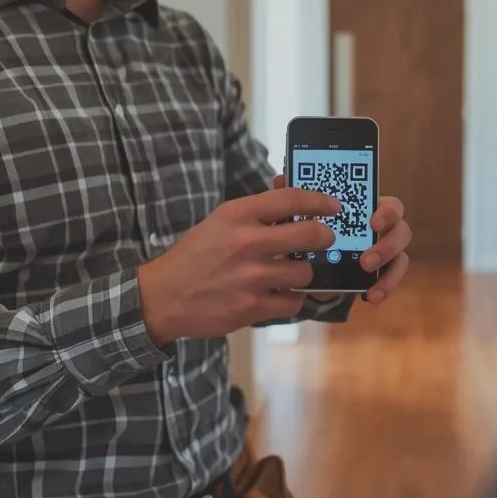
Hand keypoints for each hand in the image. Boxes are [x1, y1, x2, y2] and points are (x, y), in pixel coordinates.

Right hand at [137, 186, 339, 343]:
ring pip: (305, 273)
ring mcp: (250, 277)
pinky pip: (293, 302)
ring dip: (303, 273)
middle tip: (324, 240)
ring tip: (290, 273)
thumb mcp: (220, 222)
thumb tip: (289, 189)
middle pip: (310, 236)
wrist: (162, 296)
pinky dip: (290, 298)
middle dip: (325, 238)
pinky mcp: (251, 307)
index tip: (334, 206)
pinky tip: (278, 293)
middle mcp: (246, 243)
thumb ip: (256, 210)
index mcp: (237, 215)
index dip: (320, 201)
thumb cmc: (195, 256)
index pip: (290, 199)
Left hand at [270, 177, 411, 305]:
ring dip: (386, 267)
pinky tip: (371, 296)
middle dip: (387, 245)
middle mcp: (382, 228)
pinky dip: (384, 286)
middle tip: (365, 260)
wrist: (310, 260)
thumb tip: (280, 180)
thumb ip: (297, 199)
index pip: (390, 204)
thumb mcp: (303, 215)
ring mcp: (385, 251)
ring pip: (400, 256)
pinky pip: (391, 278)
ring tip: (365, 274)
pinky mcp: (382, 273)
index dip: (387, 211)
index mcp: (368, 208)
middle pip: (401, 230)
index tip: (373, 222)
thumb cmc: (314, 227)